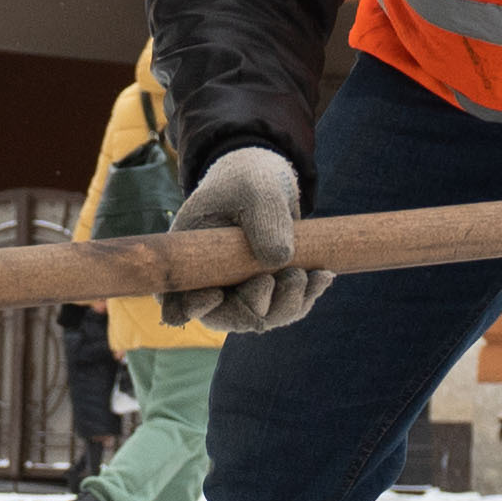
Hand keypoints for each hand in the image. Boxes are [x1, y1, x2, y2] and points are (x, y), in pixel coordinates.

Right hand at [163, 146, 323, 332]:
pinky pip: (286, 308)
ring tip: (303, 274)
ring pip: (261, 318)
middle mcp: (210, 282)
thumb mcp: (257, 193)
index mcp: (189, 260)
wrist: (266, 182)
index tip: (214, 295)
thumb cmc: (248, 182)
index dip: (194, 307)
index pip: (179, 299)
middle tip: (271, 280)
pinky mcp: (267, 292)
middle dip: (253, 307)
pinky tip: (322, 276)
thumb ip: (264, 222)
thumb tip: (279, 262)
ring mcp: (239, 291)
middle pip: (225, 317)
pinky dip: (305, 297)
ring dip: (286, 304)